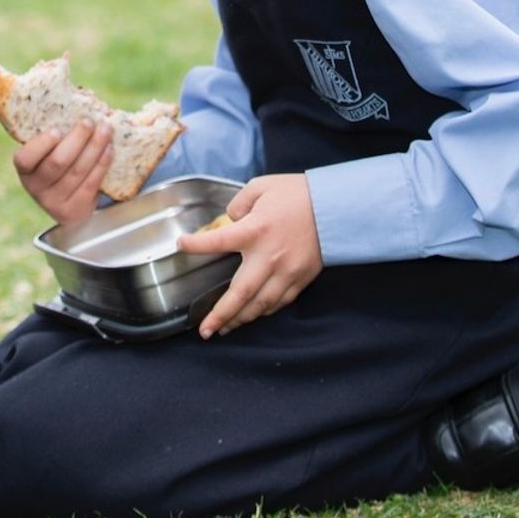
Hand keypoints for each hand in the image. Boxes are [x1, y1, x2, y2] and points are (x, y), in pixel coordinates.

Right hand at [13, 119, 112, 226]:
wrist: (68, 201)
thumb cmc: (59, 162)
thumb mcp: (49, 152)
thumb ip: (55, 134)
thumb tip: (79, 100)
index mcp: (25, 170)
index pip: (25, 159)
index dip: (41, 145)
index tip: (56, 130)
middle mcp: (36, 188)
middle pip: (57, 163)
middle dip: (77, 139)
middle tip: (89, 121)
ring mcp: (54, 203)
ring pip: (78, 171)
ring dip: (95, 148)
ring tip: (106, 130)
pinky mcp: (74, 211)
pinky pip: (91, 183)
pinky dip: (102, 164)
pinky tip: (109, 149)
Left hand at [176, 174, 322, 338]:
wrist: (337, 207)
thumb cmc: (298, 194)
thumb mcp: (261, 186)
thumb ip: (239, 203)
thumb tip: (230, 219)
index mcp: (255, 231)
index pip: (219, 241)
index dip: (197, 246)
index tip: (181, 245)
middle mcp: (268, 257)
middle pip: (239, 294)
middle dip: (220, 315)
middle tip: (205, 330)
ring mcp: (286, 272)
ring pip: (259, 305)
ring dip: (240, 319)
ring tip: (224, 328)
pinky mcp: (301, 279)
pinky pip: (279, 302)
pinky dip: (263, 311)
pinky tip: (252, 314)